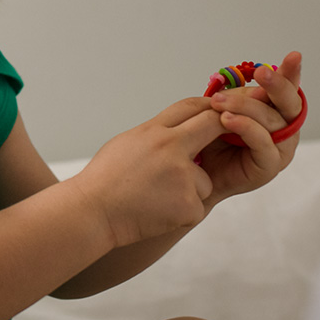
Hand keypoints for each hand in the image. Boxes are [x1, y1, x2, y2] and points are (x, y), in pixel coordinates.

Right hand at [73, 97, 226, 246]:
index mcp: (153, 131)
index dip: (207, 106)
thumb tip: (177, 129)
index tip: (217, 109)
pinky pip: (198, 205)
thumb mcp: (127, 143)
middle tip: (226, 136)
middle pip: (212, 127)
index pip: (188, 107)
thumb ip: (155, 135)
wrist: (93, 212)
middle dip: (223, 130)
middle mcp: (171, 149)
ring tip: (156, 197)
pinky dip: (182, 212)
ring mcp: (182, 177)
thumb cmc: (105, 178)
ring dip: (190, 190)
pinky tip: (158, 213)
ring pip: (204, 180)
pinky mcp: (189, 205)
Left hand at [198, 51, 303, 202]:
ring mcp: (279, 148)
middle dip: (276, 85)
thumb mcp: (218, 110)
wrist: (190, 172)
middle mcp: (283, 129)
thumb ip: (235, 98)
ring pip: (273, 121)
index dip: (291, 73)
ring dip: (246, 107)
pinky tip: (228, 119)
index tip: (294, 56)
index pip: (287, 90)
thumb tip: (249, 87)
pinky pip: (263, 143)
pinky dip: (246, 128)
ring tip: (219, 102)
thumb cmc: (206, 139)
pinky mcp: (269, 166)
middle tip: (262, 73)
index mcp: (274, 112)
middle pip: (289, 103)